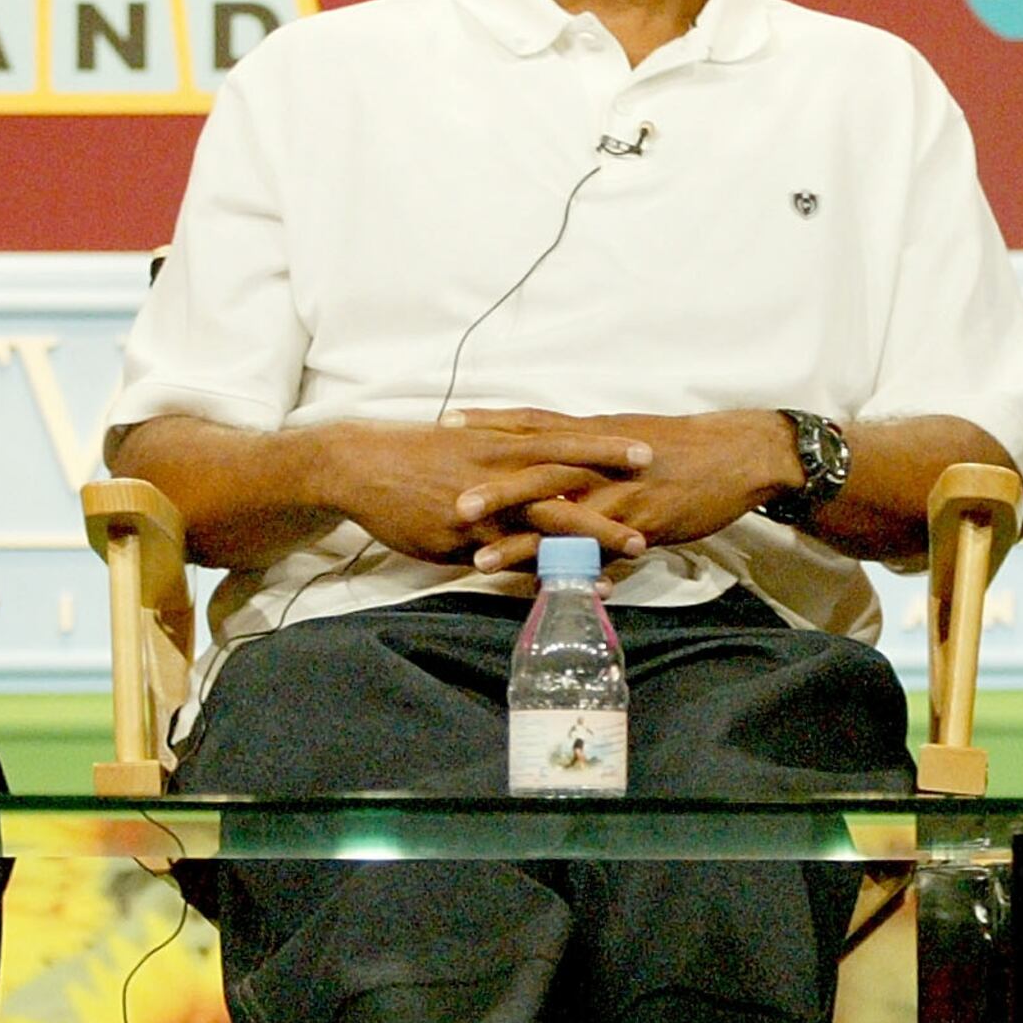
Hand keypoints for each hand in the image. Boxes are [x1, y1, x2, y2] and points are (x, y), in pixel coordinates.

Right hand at [305, 416, 662, 565]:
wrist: (360, 464)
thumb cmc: (409, 456)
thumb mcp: (460, 447)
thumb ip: (496, 464)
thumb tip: (524, 475)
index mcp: (502, 441)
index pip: (565, 440)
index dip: (606, 443)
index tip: (646, 448)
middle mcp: (502, 466)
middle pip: (571, 470)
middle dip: (617, 482)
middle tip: (662, 490)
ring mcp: (488, 500)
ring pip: (553, 515)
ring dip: (599, 532)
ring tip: (640, 546)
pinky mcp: (468, 531)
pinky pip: (521, 553)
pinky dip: (555, 568)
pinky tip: (585, 583)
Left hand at [447, 408, 804, 571]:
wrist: (740, 454)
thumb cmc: (687, 448)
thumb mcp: (633, 436)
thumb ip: (593, 448)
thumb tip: (561, 456)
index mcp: (596, 434)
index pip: (535, 423)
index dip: (493, 422)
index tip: (450, 422)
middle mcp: (602, 460)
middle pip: (537, 469)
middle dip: (492, 488)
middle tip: (448, 504)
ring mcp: (621, 493)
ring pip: (561, 516)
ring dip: (519, 538)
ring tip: (479, 557)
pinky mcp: (642, 523)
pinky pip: (599, 550)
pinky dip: (571, 568)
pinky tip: (546, 587)